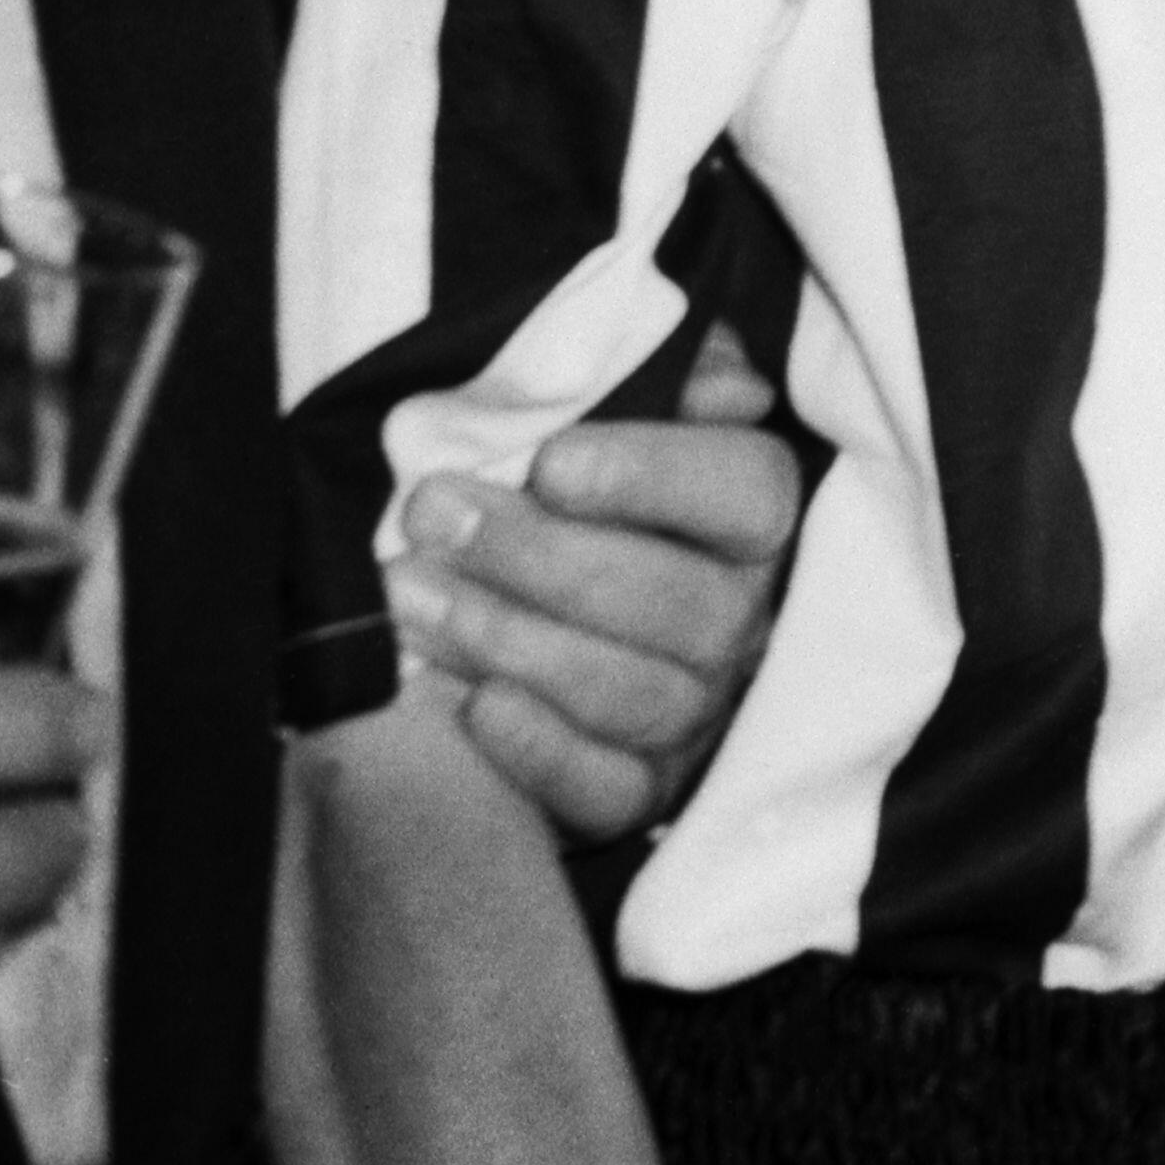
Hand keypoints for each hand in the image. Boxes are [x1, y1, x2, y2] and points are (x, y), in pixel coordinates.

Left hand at [396, 328, 803, 845]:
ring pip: (636, 694)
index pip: (746, 491)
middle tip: (432, 513)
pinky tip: (472, 707)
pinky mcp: (647, 789)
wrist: (556, 608)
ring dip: (513, 642)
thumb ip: (677, 374)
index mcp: (756, 520)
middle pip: (680, 602)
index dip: (655, 477)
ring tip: (408, 597)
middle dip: (543, 558)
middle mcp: (746, 619)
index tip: (551, 461)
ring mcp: (702, 711)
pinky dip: (542, 754)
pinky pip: (611, 789)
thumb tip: (713, 381)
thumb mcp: (642, 410)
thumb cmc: (591, 492)